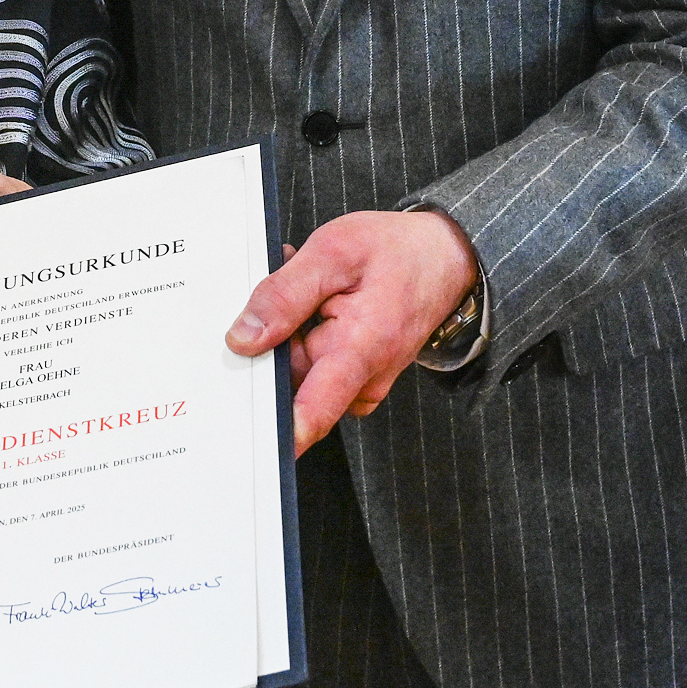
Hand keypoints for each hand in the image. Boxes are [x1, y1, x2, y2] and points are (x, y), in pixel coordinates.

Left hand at [225, 211, 478, 453]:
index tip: (244, 435)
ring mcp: (360, 385)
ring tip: (311, 292)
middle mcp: (363, 381)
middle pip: (288, 384)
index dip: (272, 430)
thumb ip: (285, 295)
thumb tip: (242, 338)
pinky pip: (312, 369)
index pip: (311, 412)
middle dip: (273, 343)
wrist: (444, 257)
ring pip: (297, 373)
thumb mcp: (334, 252)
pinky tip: (317, 305)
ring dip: (290, 336)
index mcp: (360, 350)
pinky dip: (304, 337)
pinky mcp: (356, 380)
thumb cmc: (397, 252)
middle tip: (288, 295)